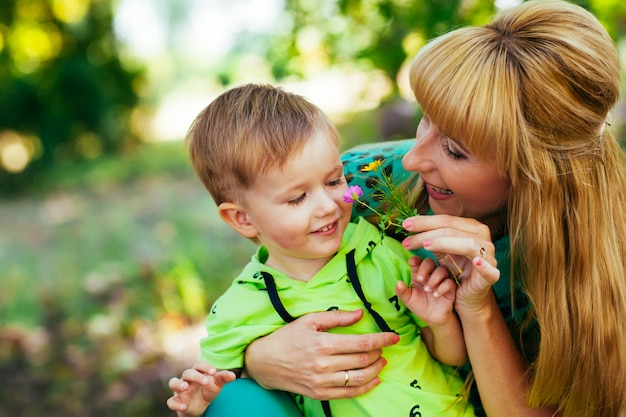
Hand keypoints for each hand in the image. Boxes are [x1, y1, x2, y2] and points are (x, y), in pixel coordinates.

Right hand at [167, 362, 235, 416]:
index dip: (205, 367)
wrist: (200, 406)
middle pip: (187, 373)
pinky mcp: (176, 401)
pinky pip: (171, 401)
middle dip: (196, 376)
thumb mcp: (217, 384)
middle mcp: (187, 379)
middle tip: (206, 381)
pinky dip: (175, 404)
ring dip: (178, 384)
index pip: (199, 365)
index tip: (213, 372)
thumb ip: (223, 378)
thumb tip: (233, 375)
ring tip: (185, 387)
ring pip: (173, 382)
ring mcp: (180, 390)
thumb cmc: (208, 390)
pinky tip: (183, 406)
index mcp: (197, 372)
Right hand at [244, 309, 398, 399]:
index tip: (393, 336)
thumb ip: (336, 317)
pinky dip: (365, 388)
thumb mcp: (309, 320)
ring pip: (358, 379)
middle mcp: (323, 365)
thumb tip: (360, 314)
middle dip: (379, 353)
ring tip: (381, 361)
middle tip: (384, 346)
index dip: (380, 339)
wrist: (264, 362)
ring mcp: (321, 382)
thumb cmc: (287, 337)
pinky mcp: (319, 394)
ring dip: (375, 370)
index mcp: (322, 344)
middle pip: (362, 361)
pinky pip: (348, 394)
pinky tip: (374, 379)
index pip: (360, 343)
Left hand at [394, 256, 456, 325]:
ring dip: (434, 279)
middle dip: (425, 268)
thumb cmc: (419, 305)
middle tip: (420, 279)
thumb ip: (402, 291)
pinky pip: (449, 282)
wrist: (432, 318)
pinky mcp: (450, 288)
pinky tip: (436, 295)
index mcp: (419, 274)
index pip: (418, 262)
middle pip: (430, 262)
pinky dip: (442, 287)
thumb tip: (398, 283)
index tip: (412, 263)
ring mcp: (441, 280)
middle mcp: (430, 274)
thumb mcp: (408, 299)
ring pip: (442, 270)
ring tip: (428, 290)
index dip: (415, 260)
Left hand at [401, 214, 499, 313]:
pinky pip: (489, 269)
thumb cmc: (455, 270)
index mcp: (471, 227)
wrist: (468, 295)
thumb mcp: (442, 251)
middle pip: (452, 230)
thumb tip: (410, 225)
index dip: (424, 221)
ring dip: (445, 243)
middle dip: (427, 233)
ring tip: (425, 246)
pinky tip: (475, 262)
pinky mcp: (492, 275)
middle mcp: (482, 237)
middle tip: (408, 240)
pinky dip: (483, 265)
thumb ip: (431, 238)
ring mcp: (489, 255)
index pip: (446, 220)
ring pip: (467, 244)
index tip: (405, 225)